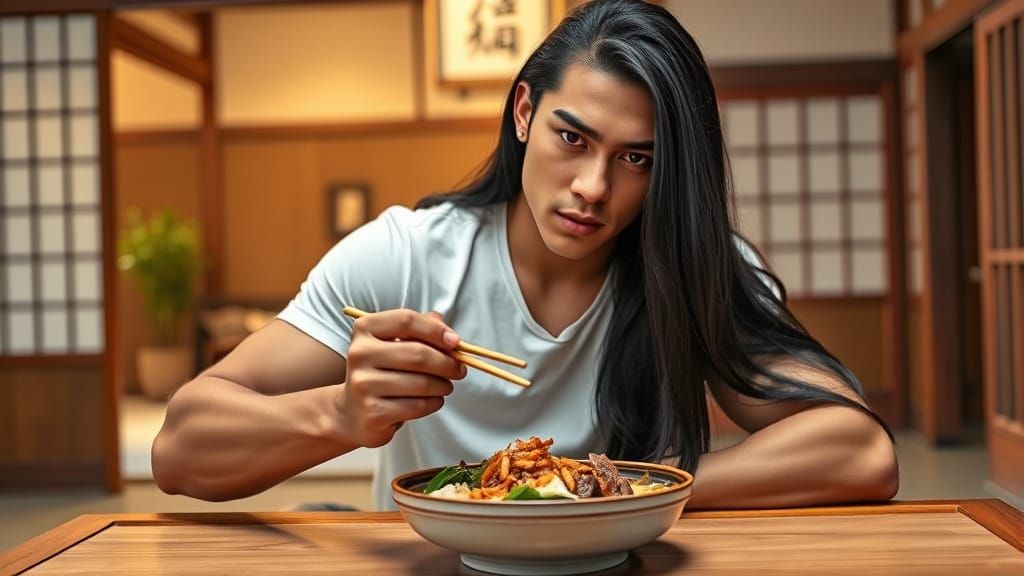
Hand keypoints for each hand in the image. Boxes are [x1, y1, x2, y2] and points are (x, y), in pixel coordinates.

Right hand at [337, 309, 466, 447]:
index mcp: (365, 329)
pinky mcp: (373, 413)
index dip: (436, 330)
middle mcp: (360, 354)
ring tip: (444, 386)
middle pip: (418, 354)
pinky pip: (418, 406)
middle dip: (447, 363)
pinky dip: (434, 403)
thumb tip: (448, 333)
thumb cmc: (381, 372)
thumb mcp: (395, 343)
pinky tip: (432, 400)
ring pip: (422, 383)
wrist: (351, 412)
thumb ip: (421, 329)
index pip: (406, 320)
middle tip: (459, 369)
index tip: (455, 342)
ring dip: (443, 385)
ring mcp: (363, 385)